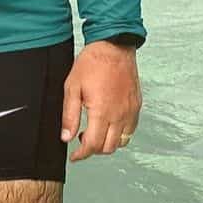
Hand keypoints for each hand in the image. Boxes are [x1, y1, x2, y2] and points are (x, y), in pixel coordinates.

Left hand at [60, 40, 140, 160]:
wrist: (113, 45)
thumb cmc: (92, 63)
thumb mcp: (72, 87)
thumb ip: (69, 115)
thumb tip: (66, 137)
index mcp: (102, 111)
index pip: (92, 145)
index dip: (81, 155)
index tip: (74, 156)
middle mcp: (119, 114)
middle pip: (108, 147)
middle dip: (93, 150)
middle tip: (82, 141)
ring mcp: (130, 111)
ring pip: (122, 141)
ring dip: (107, 143)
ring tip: (95, 131)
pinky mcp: (136, 105)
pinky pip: (131, 129)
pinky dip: (120, 134)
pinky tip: (109, 124)